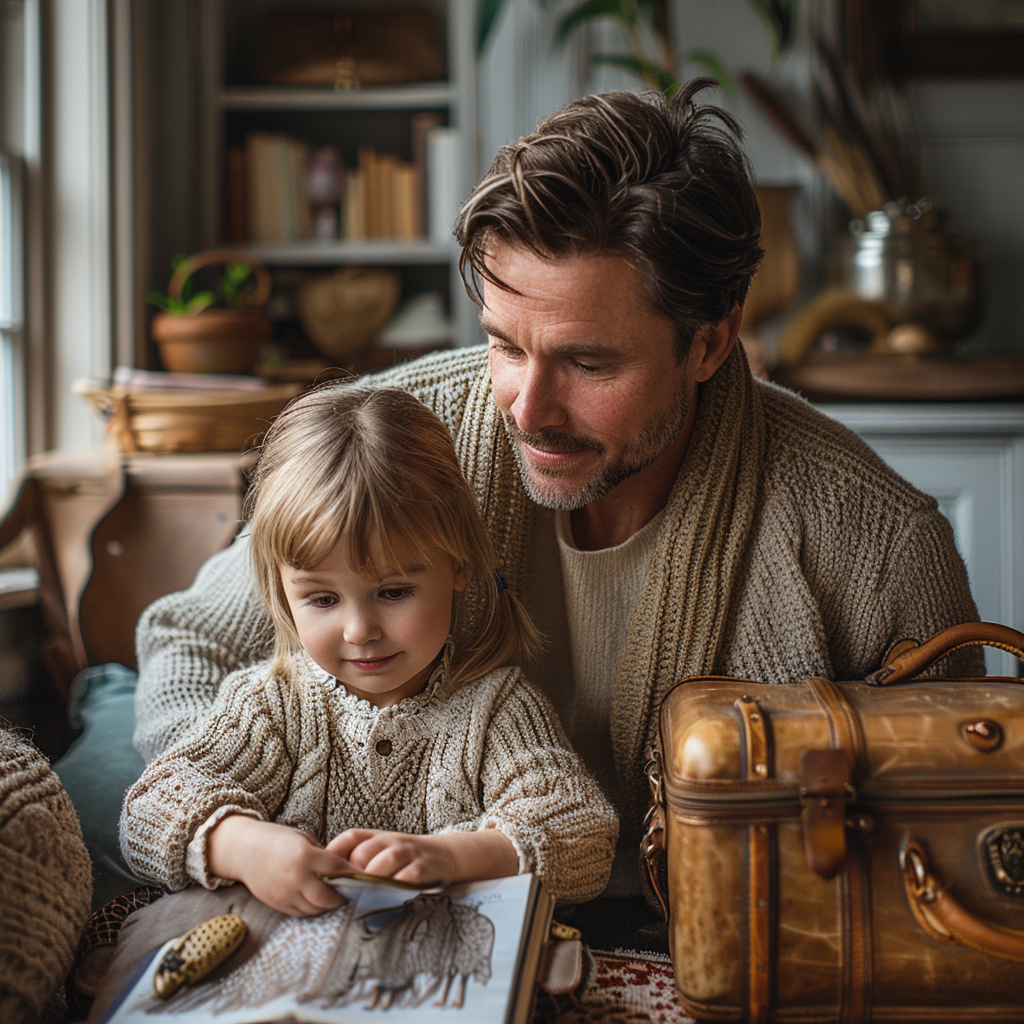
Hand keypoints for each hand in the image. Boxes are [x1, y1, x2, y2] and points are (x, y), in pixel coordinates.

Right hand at [206, 815, 351, 916]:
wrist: (245, 850)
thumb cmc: (277, 839)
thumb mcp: (304, 839)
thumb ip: (323, 855)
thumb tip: (344, 869)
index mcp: (304, 856)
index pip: (337, 870)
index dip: (354, 874)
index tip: (365, 876)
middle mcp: (295, 878)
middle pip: (329, 897)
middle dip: (343, 897)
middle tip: (354, 893)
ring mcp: (285, 894)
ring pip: (316, 909)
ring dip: (329, 906)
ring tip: (339, 899)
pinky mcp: (278, 904)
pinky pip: (302, 913)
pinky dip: (314, 909)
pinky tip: (320, 902)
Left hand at [326, 829, 456, 887]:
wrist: (443, 855)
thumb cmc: (404, 859)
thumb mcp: (381, 853)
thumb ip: (358, 862)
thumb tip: (326, 879)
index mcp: (377, 838)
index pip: (351, 837)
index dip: (335, 851)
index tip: (324, 872)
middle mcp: (391, 841)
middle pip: (366, 849)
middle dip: (354, 868)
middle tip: (347, 888)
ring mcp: (410, 852)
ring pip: (389, 857)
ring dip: (376, 875)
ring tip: (367, 892)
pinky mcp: (425, 866)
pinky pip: (411, 873)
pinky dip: (400, 883)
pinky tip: (392, 894)